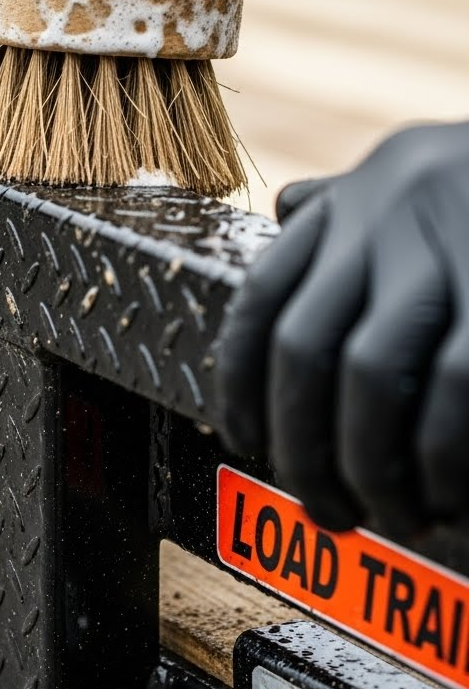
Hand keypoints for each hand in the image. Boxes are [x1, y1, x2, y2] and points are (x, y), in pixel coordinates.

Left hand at [216, 122, 468, 536]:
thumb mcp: (424, 175)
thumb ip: (360, 203)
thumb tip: (290, 209)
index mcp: (361, 197)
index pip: (263, 296)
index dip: (242, 384)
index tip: (247, 442)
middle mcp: (390, 210)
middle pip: (303, 347)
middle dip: (302, 447)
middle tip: (326, 509)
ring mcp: (454, 242)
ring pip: (372, 374)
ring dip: (371, 464)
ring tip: (393, 513)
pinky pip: (456, 384)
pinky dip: (444, 455)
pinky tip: (449, 494)